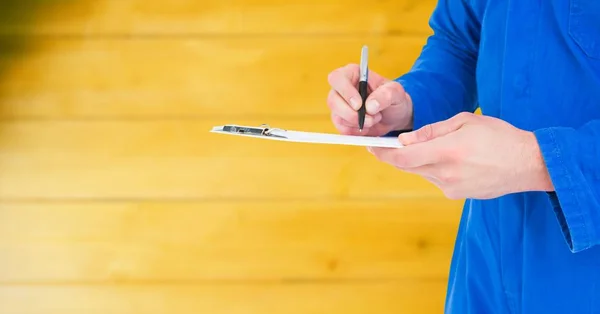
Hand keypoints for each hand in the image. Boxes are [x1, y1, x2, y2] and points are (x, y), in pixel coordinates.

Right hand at [326, 64, 412, 135]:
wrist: (394, 115)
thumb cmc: (393, 98)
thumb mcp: (396, 92)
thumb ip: (385, 95)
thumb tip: (370, 106)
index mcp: (352, 74)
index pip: (337, 78)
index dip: (345, 92)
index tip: (359, 105)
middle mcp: (342, 89)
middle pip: (332, 100)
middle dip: (351, 114)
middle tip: (370, 118)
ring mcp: (339, 106)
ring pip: (337, 117)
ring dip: (358, 123)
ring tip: (374, 119)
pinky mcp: (341, 121)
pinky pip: (342, 129)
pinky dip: (357, 131)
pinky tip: (368, 126)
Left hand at [367, 112, 553, 199]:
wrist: (529, 164)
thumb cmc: (499, 136)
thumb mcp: (464, 122)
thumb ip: (430, 132)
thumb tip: (403, 140)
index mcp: (446, 152)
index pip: (402, 157)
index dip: (382, 152)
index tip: (370, 145)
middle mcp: (445, 174)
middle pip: (407, 167)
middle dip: (394, 156)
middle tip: (383, 145)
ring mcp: (451, 188)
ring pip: (422, 172)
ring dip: (417, 161)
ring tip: (430, 146)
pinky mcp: (458, 195)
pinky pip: (436, 180)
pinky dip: (434, 168)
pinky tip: (451, 159)